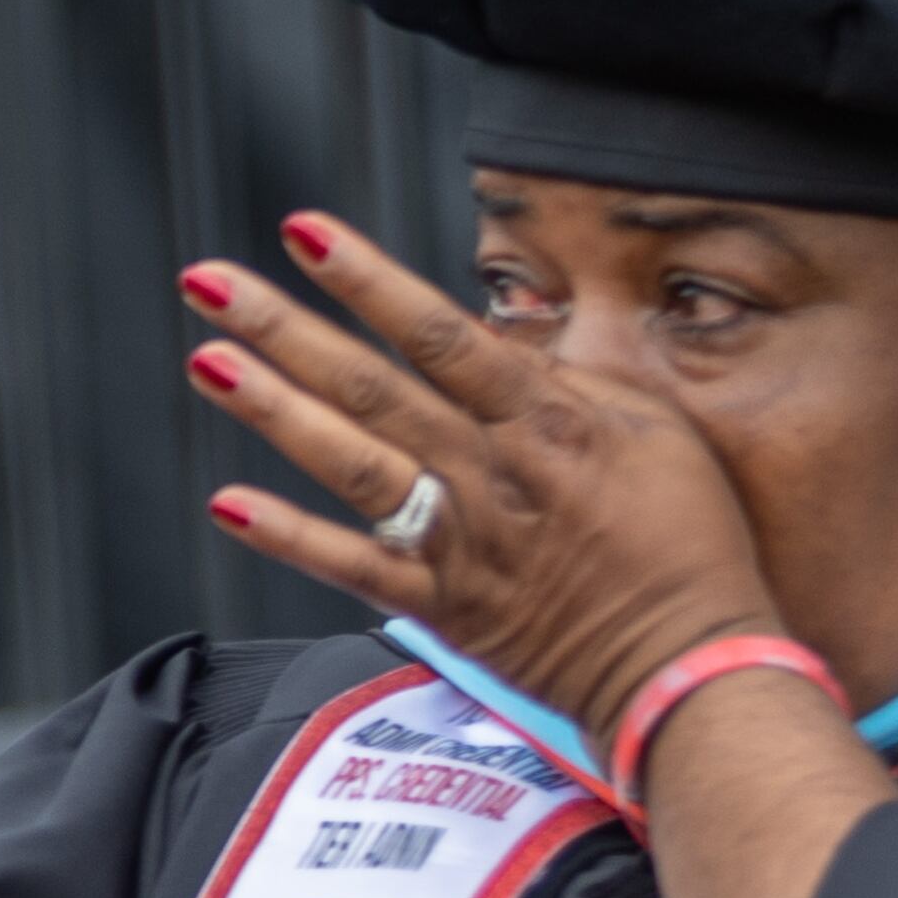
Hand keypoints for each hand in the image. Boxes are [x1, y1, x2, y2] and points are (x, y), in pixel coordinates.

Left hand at [181, 212, 782, 741]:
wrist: (691, 666)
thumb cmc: (688, 541)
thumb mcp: (654, 431)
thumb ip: (568, 381)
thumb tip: (497, 337)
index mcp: (545, 417)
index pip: (439, 332)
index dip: (367, 278)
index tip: (302, 231)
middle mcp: (491, 471)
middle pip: (371, 386)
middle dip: (284, 328)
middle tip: (206, 281)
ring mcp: (461, 541)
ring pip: (351, 462)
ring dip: (273, 410)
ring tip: (206, 360)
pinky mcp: (443, 607)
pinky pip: (354, 567)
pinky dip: (289, 537)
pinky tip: (226, 503)